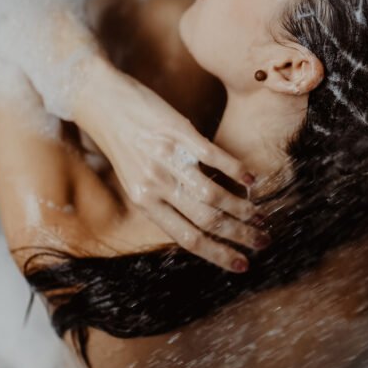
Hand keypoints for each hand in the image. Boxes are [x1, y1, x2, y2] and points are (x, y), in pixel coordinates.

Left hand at [75, 60, 268, 272]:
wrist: (103, 101)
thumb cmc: (123, 144)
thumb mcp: (136, 180)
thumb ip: (165, 201)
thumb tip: (202, 222)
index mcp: (144, 202)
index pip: (187, 238)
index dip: (218, 255)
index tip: (242, 265)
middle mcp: (155, 185)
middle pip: (206, 220)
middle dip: (239, 236)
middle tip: (263, 241)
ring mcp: (168, 159)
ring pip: (213, 194)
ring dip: (243, 209)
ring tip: (261, 216)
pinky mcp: (179, 133)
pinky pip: (214, 158)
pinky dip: (237, 171)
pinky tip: (252, 181)